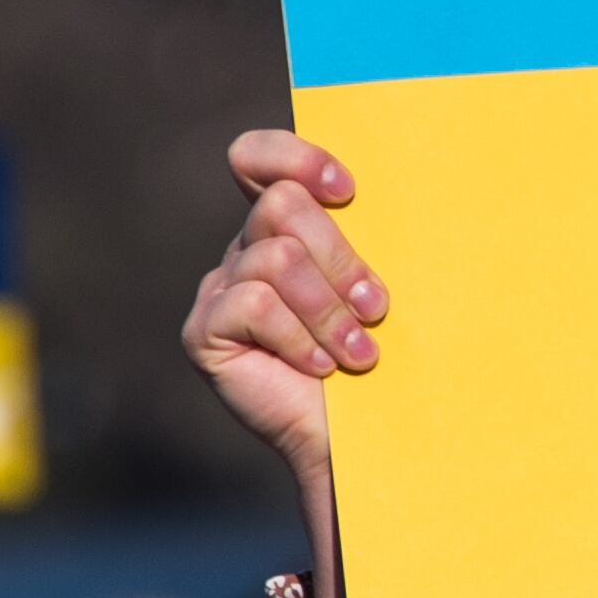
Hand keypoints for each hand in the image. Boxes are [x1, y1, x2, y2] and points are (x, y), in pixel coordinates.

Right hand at [182, 132, 387, 479]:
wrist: (363, 439)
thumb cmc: (380, 359)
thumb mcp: (376, 289)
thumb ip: (365, 240)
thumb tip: (394, 192)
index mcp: (282, 229)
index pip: (257, 158)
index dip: (296, 158)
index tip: (348, 192)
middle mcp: (244, 251)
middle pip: (282, 206)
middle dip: (340, 257)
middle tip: (376, 308)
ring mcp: (219, 290)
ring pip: (277, 259)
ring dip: (330, 310)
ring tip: (359, 354)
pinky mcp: (203, 332)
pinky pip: (254, 305)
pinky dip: (299, 338)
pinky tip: (319, 367)